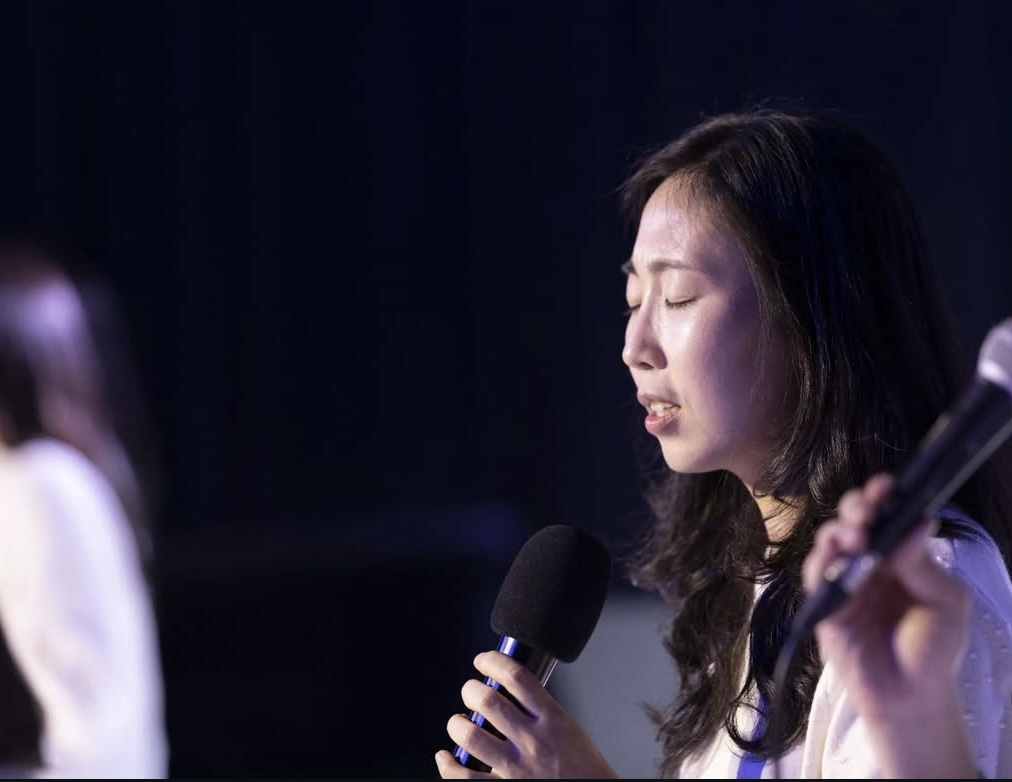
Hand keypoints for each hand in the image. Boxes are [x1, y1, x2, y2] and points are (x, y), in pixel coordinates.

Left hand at [434, 651, 618, 778]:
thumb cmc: (586, 771)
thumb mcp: (571, 730)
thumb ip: (542, 713)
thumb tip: (512, 694)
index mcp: (553, 721)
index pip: (517, 677)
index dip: (493, 661)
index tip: (483, 661)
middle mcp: (533, 742)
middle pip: (488, 701)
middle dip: (470, 690)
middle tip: (470, 691)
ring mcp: (517, 769)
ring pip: (471, 736)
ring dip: (457, 724)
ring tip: (459, 722)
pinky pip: (465, 777)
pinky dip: (449, 765)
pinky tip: (447, 757)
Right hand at [803, 473, 971, 719]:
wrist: (912, 696)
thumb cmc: (934, 648)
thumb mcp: (946, 601)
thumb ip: (923, 563)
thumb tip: (917, 520)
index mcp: (901, 556)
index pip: (888, 516)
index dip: (883, 497)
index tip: (886, 486)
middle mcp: (870, 562)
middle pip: (853, 521)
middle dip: (856, 507)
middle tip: (866, 510)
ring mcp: (845, 581)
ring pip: (830, 541)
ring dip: (838, 531)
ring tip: (855, 537)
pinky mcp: (826, 604)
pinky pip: (816, 575)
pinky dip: (821, 561)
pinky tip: (834, 555)